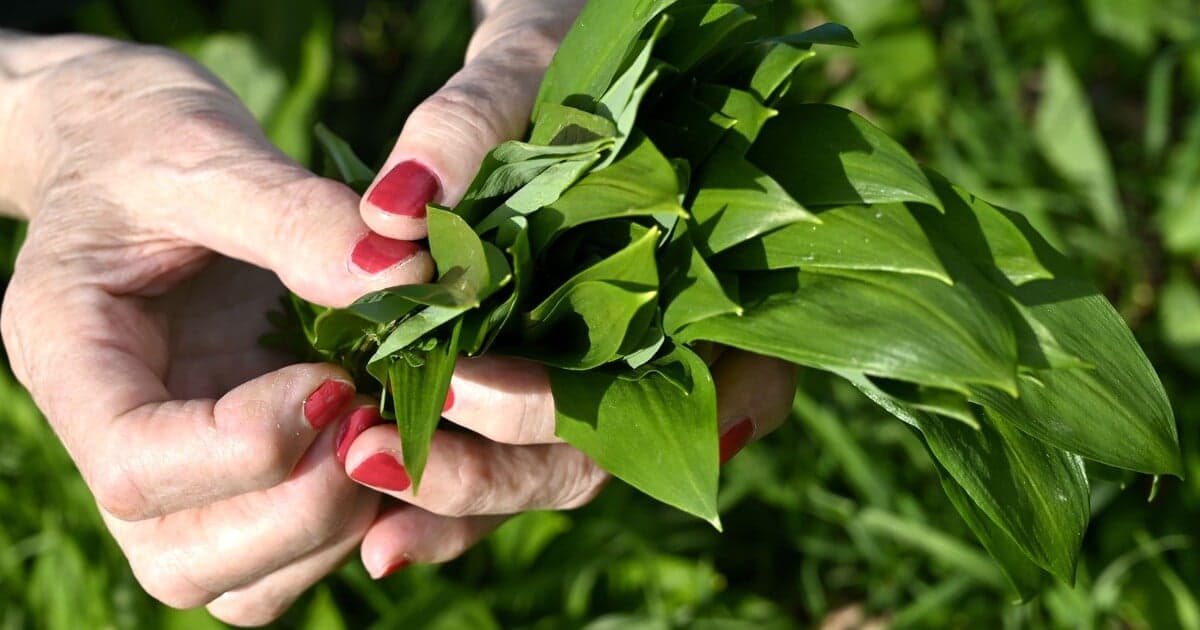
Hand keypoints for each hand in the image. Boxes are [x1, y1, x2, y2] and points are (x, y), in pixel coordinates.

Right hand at [0, 35, 438, 624]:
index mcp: (73, 358)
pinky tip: (390, 444)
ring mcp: (178, 467)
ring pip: (238, 583)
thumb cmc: (147, 136)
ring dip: (331, 532)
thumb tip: (404, 273)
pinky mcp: (233, 470)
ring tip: (386, 431)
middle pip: (183, 559)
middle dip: (301, 510)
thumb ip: (296, 215)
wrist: (128, 146)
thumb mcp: (207, 151)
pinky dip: (347, 528)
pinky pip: (283, 553)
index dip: (251, 447)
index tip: (336, 381)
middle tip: (376, 419)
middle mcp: (116, 437)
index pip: (136, 467)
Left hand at [338, 0, 800, 576]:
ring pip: (562, 468)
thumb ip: (477, 124)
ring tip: (370, 522)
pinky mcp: (547, 371)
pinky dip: (453, 490)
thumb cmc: (580, 43)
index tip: (465, 392)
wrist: (571, 44)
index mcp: (721, 275)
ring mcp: (611, 366)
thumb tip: (390, 214)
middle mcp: (675, 340)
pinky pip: (513, 454)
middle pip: (613, 449)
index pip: (714, 390)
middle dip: (495, 475)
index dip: (599, 420)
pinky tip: (380, 528)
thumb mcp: (535, 64)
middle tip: (377, 460)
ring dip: (465, 503)